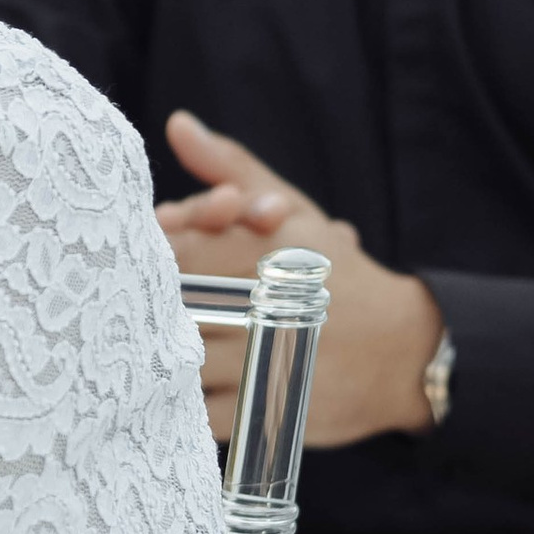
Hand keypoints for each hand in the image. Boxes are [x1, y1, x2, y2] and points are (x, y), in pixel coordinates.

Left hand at [157, 108, 443, 447]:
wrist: (403, 352)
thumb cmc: (336, 277)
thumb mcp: (292, 213)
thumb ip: (231, 168)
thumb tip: (178, 123)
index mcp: (267, 247)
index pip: (178, 245)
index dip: (155, 251)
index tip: (151, 252)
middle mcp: (266, 302)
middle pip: (173, 302)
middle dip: (151, 302)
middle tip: (130, 302)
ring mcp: (265, 359)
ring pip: (181, 356)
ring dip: (157, 350)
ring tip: (137, 342)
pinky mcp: (265, 407)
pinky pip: (198, 409)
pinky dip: (177, 399)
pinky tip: (166, 386)